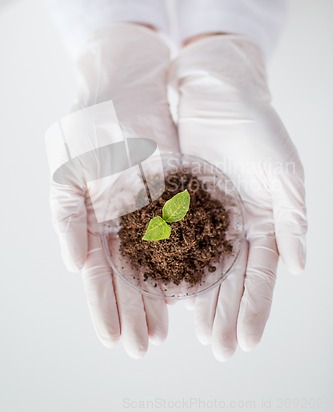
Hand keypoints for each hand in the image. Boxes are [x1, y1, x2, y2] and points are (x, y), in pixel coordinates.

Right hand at [46, 23, 178, 357]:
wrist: (126, 83)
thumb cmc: (89, 121)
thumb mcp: (68, 166)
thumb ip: (68, 215)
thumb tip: (76, 262)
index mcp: (88, 215)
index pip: (96, 269)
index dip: (103, 304)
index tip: (113, 337)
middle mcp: (119, 218)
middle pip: (126, 274)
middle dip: (133, 311)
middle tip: (142, 349)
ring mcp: (148, 207)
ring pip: (155, 260)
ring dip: (158, 295)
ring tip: (164, 333)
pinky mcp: (175, 192)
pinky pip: (181, 231)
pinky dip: (184, 259)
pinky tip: (189, 286)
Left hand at [169, 35, 306, 359]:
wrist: (219, 93)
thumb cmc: (258, 128)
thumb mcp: (283, 172)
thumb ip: (292, 219)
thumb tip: (300, 268)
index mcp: (265, 220)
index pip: (262, 273)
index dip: (257, 307)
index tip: (248, 341)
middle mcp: (236, 224)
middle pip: (232, 277)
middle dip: (228, 313)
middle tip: (220, 349)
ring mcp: (207, 215)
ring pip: (204, 265)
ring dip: (203, 299)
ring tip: (198, 333)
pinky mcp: (179, 201)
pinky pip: (176, 240)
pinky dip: (173, 265)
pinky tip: (169, 290)